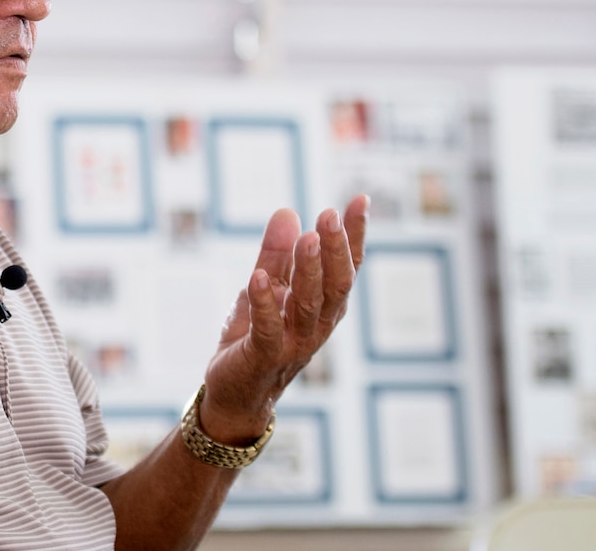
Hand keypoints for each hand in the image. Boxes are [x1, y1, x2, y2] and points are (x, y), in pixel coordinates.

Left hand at [198, 195, 367, 444]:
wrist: (236, 395)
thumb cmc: (256, 338)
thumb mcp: (265, 288)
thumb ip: (276, 254)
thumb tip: (288, 211)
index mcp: (323, 306)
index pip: (346, 268)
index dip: (355, 236)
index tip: (359, 200)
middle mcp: (317, 325)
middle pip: (335, 285)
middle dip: (336, 250)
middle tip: (330, 214)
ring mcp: (293, 343)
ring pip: (309, 305)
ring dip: (309, 271)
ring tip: (308, 238)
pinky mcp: (263, 357)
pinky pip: (268, 330)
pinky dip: (265, 304)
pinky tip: (259, 277)